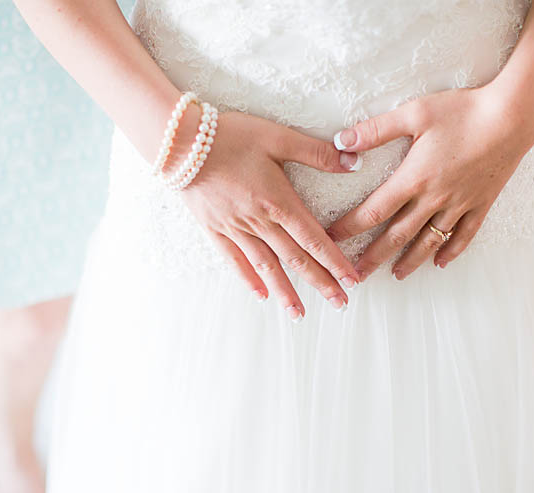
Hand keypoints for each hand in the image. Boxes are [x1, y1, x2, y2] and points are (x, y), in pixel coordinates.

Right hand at [176, 110, 362, 318]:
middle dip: (320, 283)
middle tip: (339, 304)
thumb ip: (315, 152)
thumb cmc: (230, 136)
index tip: (351, 280)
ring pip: (266, 267)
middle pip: (295, 259)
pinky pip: (234, 260)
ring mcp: (235, 229)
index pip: (314, 239)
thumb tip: (352, 161)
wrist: (180, 143)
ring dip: (285, 291)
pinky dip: (248, 278)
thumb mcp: (277, 136)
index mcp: (279, 202)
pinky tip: (260, 294)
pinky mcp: (215, 228)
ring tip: (299, 314)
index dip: (334, 262)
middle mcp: (259, 222)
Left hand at [326, 87, 533, 279]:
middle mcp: (434, 199)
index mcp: (414, 178)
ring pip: (429, 241)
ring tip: (395, 275)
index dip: (350, 227)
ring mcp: (459, 204)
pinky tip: (441, 263)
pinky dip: (451, 251)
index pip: (373, 211)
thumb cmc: (463, 111)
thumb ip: (376, 130)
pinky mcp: (481, 203)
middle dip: (373, 257)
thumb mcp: (414, 114)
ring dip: (410, 261)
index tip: (332, 241)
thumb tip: (340, 141)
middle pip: (397, 235)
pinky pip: (464, 235)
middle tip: (356, 275)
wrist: (512, 117)